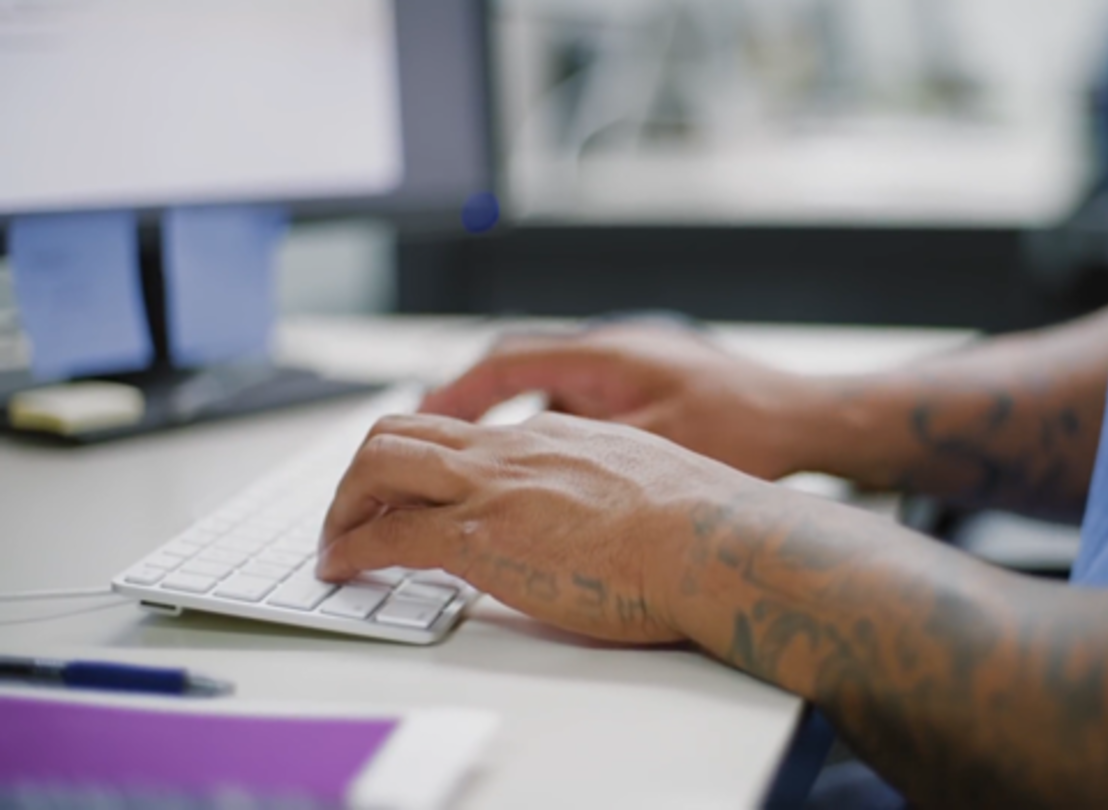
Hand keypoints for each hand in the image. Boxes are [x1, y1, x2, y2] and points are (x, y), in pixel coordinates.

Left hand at [316, 410, 760, 643]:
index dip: (423, 459)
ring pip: (379, 463)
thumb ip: (605, 489)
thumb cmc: (696, 525)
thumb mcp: (642, 483)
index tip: (411, 490)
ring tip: (337, 542)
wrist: (707, 539)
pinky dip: (348, 549)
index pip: (463, 434)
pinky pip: (384, 533)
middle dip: (364, 471)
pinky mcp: (476, 536)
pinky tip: (339, 570)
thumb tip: (605, 515)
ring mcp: (490, 488)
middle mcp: (510, 451)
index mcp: (551, 439)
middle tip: (354, 512)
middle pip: (404, 431)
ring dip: (344, 503)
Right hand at [420, 325, 820, 480]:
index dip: (455, 393)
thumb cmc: (748, 427)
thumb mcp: (658, 446)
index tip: (417, 421)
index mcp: (605, 358)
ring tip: (480, 473)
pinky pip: (581, 412)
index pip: (507, 363)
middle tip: (429, 447)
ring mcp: (631, 374)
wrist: (811, 418)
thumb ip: (586, 453)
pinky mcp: (649, 395)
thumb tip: (519, 472)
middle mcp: (612, 356)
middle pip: (517, 373)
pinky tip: (549, 482)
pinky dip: (554, 441)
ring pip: (549, 396)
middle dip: (468, 408)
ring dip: (513, 429)